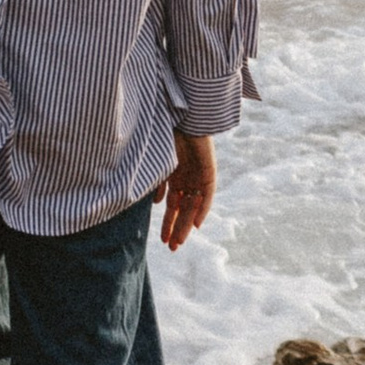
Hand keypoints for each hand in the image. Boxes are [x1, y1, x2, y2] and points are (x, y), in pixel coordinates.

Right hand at [159, 130, 216, 251]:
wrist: (183, 116)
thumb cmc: (165, 133)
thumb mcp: (158, 161)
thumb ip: (157, 181)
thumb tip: (154, 202)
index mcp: (174, 178)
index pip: (172, 206)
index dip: (168, 222)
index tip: (162, 239)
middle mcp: (187, 180)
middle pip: (183, 210)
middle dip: (176, 229)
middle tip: (171, 248)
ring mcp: (198, 177)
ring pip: (194, 207)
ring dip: (187, 224)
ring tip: (179, 242)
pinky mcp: (209, 172)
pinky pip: (207, 195)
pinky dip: (203, 209)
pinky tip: (197, 224)